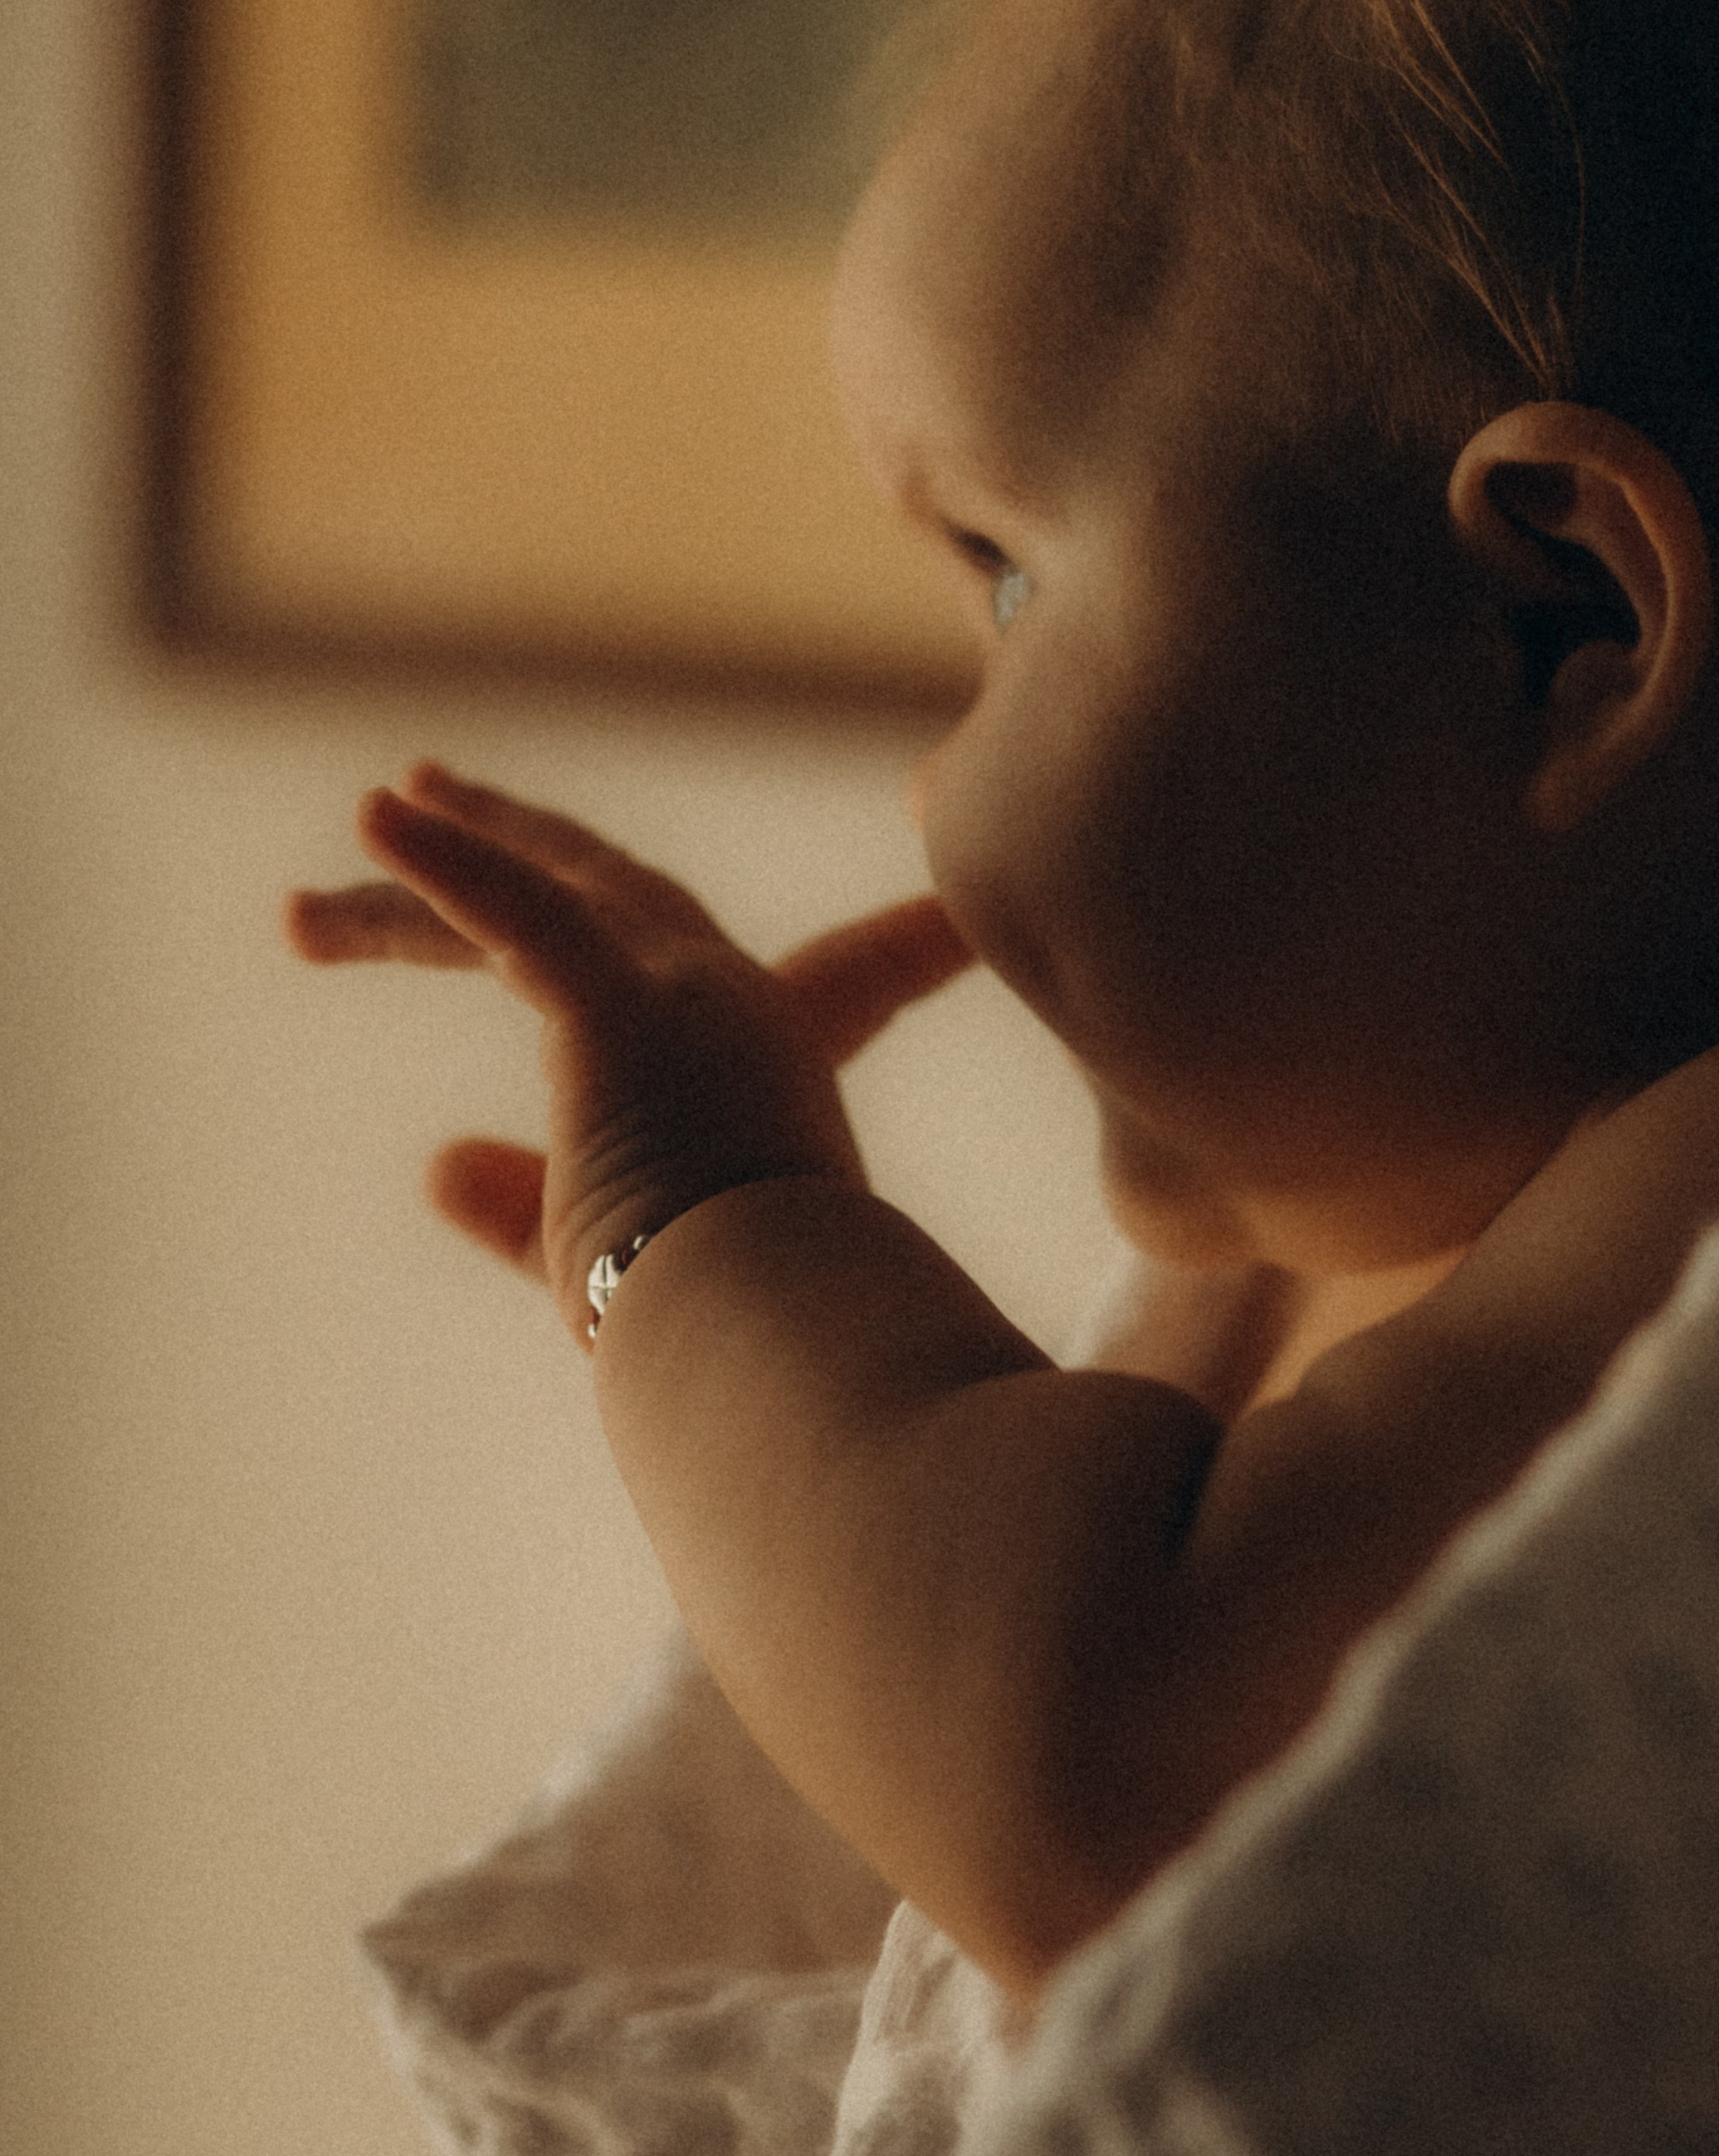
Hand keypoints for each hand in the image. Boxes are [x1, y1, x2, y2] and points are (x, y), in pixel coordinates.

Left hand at [285, 762, 972, 1341]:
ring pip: (525, 906)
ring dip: (412, 886)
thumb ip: (523, 1206)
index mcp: (769, 1072)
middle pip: (595, 903)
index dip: (894, 947)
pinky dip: (443, 863)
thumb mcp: (608, 1259)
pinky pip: (513, 914)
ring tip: (333, 861)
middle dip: (503, 841)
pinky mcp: (620, 1007)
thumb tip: (436, 1161)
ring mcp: (684, 995)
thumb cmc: (718, 1335)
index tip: (948, 920)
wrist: (779, 1361)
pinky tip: (374, 817)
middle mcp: (733, 1008)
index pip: (837, 979)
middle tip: (422, 794)